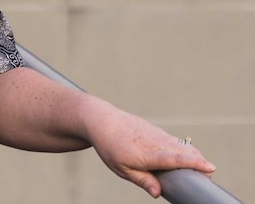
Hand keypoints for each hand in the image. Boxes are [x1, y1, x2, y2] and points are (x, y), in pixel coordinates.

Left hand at [85, 103, 216, 197]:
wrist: (101, 120)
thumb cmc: (110, 146)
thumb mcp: (121, 168)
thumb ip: (142, 180)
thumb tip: (158, 193)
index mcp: (147, 154)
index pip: (175, 159)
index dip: (194, 163)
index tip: (211, 168)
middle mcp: (155, 142)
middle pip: (185, 152)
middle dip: (200, 163)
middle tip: (207, 178)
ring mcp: (158, 134)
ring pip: (182, 146)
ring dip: (194, 156)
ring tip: (200, 171)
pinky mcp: (157, 131)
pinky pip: (175, 141)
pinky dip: (184, 150)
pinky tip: (185, 159)